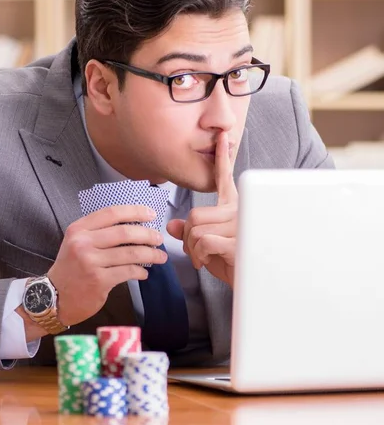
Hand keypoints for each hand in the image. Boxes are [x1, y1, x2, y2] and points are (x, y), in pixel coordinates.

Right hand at [47, 205, 166, 326]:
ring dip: (150, 254)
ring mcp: (90, 262)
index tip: (151, 214)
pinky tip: (143, 273)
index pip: (111, 213)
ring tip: (160, 256)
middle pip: (124, 232)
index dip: (135, 211)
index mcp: (78, 229)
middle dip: (147, 234)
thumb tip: (134, 226)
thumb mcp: (77, 242)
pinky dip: (140, 272)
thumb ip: (98, 232)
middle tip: (158, 238)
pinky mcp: (99, 280)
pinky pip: (127, 272)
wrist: (54, 297)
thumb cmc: (70, 268)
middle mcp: (83, 243)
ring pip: (130, 253)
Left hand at [167, 131, 237, 287]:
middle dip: (188, 239)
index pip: (224, 178)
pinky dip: (199, 256)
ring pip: (196, 229)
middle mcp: (240, 212)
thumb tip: (171, 226)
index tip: (223, 135)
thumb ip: (190, 233)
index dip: (222, 157)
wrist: (253, 288)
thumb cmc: (231, 266)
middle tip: (197, 254)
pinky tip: (209, 263)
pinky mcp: (239, 242)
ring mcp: (242, 226)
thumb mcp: (206, 247)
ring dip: (193, 250)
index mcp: (234, 208)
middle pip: (195, 216)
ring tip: (206, 259)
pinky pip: (203, 242)